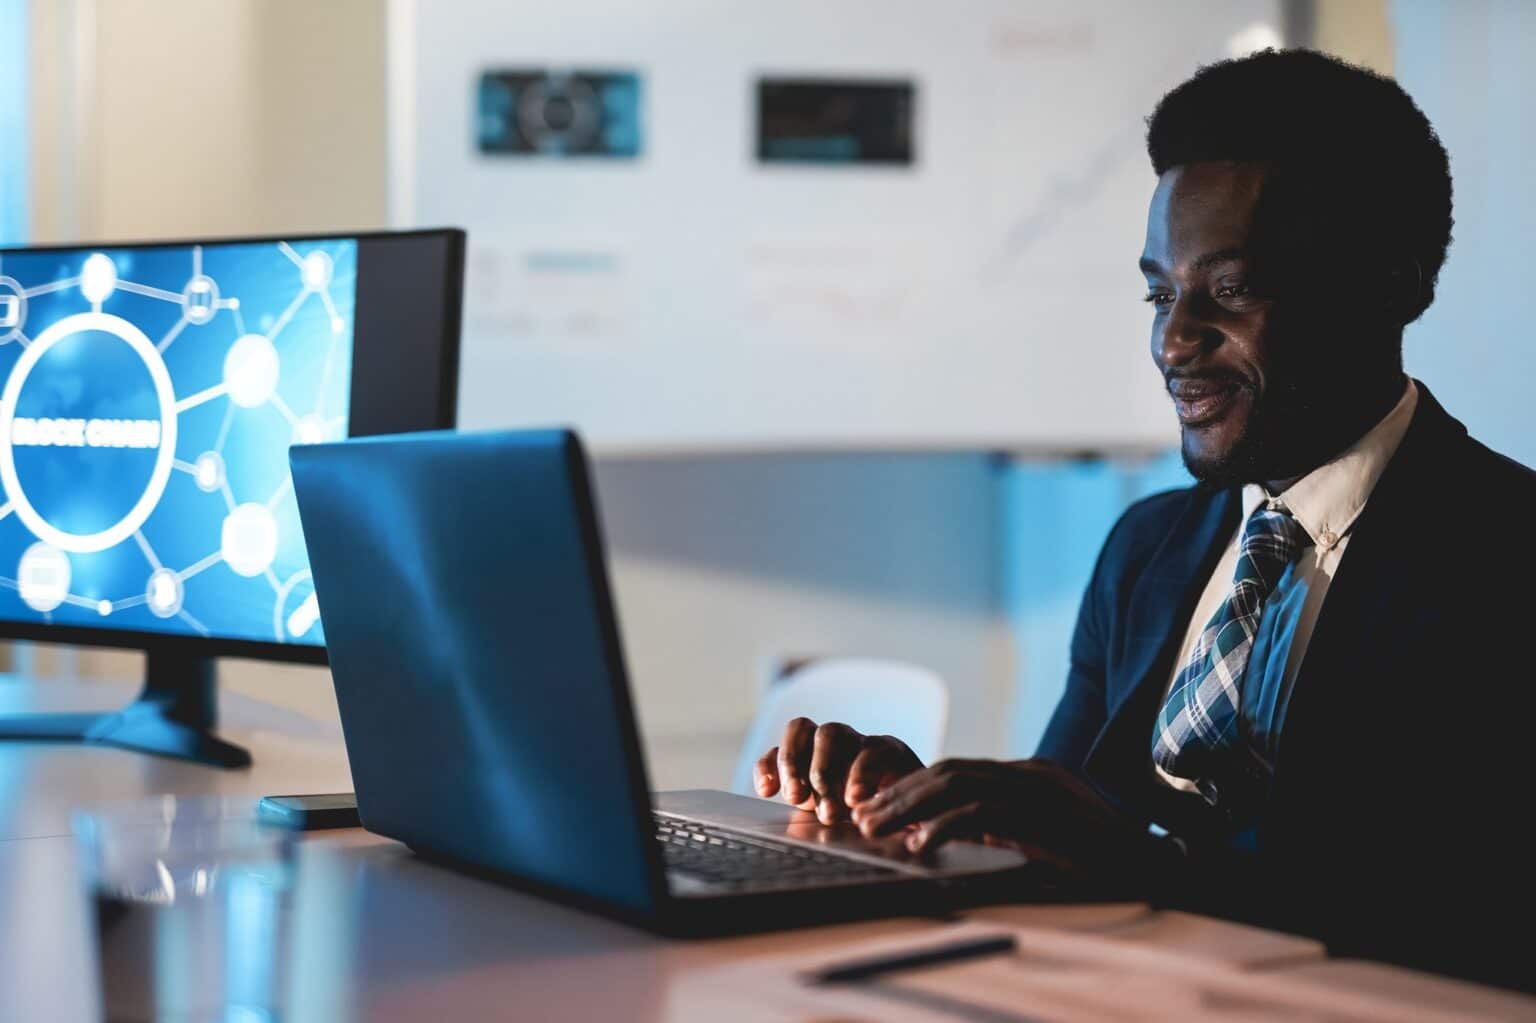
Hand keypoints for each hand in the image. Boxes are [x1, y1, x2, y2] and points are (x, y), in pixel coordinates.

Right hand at [754, 718, 923, 824]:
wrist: (884, 820)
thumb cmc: (904, 821)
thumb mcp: (917, 821)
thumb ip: (918, 824)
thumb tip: (921, 834)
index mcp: (889, 753)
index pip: (874, 749)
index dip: (863, 773)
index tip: (855, 802)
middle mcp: (854, 742)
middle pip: (833, 733)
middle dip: (825, 771)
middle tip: (826, 812)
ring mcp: (821, 749)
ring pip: (801, 730)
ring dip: (793, 762)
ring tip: (795, 797)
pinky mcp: (795, 762)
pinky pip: (775, 751)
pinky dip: (767, 766)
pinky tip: (767, 791)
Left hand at [849, 757, 1158, 880]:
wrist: (1155, 867)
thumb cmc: (1099, 860)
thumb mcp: (1040, 837)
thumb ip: (999, 827)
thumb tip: (943, 834)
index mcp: (1028, 774)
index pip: (958, 769)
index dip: (912, 787)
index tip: (877, 807)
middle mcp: (1030, 772)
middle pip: (949, 770)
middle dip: (899, 792)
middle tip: (862, 815)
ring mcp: (1038, 788)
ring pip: (957, 783)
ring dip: (909, 806)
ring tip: (876, 827)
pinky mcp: (1044, 812)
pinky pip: (982, 811)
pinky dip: (944, 825)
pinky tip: (921, 843)